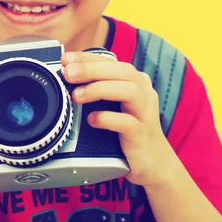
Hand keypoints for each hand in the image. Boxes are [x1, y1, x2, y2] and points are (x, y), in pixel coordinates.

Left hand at [61, 52, 178, 188]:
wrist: (154, 163)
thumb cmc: (130, 131)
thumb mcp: (117, 105)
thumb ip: (101, 90)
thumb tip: (70, 77)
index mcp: (137, 82)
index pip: (113, 62)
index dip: (88, 58)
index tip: (66, 59)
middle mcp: (144, 93)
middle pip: (123, 71)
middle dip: (93, 69)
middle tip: (69, 74)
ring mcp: (146, 113)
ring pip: (129, 91)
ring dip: (100, 89)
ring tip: (77, 96)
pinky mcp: (142, 134)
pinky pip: (127, 122)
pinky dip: (108, 118)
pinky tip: (92, 120)